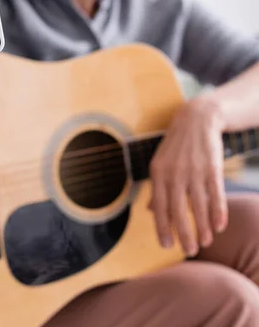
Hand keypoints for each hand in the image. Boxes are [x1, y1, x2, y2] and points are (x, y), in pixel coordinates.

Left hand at [148, 97, 227, 256]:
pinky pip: (216, 195)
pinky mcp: (212, 167)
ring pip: (198, 206)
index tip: (166, 245)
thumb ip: (156, 187)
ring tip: (205, 242)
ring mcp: (194, 170)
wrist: (196, 119)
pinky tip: (220, 226)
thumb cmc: (176, 146)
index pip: (159, 206)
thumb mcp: (160, 162)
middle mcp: (174, 173)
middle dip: (184, 234)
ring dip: (203, 227)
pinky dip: (218, 212)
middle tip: (189, 250)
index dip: (162, 227)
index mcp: (158, 172)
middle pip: (178, 210)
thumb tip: (151, 211)